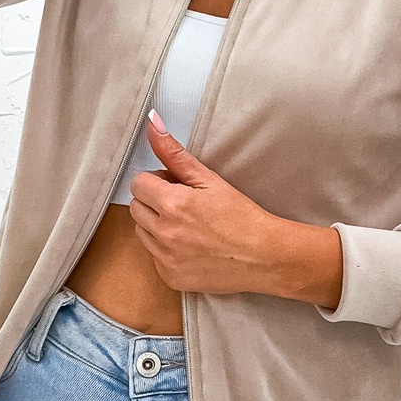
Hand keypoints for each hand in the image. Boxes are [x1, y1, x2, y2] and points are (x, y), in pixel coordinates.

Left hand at [127, 110, 284, 295]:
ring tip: (189, 227)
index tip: (177, 187)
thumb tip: (152, 122)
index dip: (158, 182)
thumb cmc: (241, 216)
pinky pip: (154, 257)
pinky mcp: (171, 277)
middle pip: (136, 208)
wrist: (264, 257)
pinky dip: (167, 251)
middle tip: (184, 205)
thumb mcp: (209, 179)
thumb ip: (174, 152)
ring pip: (142, 233)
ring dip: (157, 226)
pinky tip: (192, 248)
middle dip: (154, 202)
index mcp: (172, 204)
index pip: (138, 184)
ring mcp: (166, 258)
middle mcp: (164, 233)